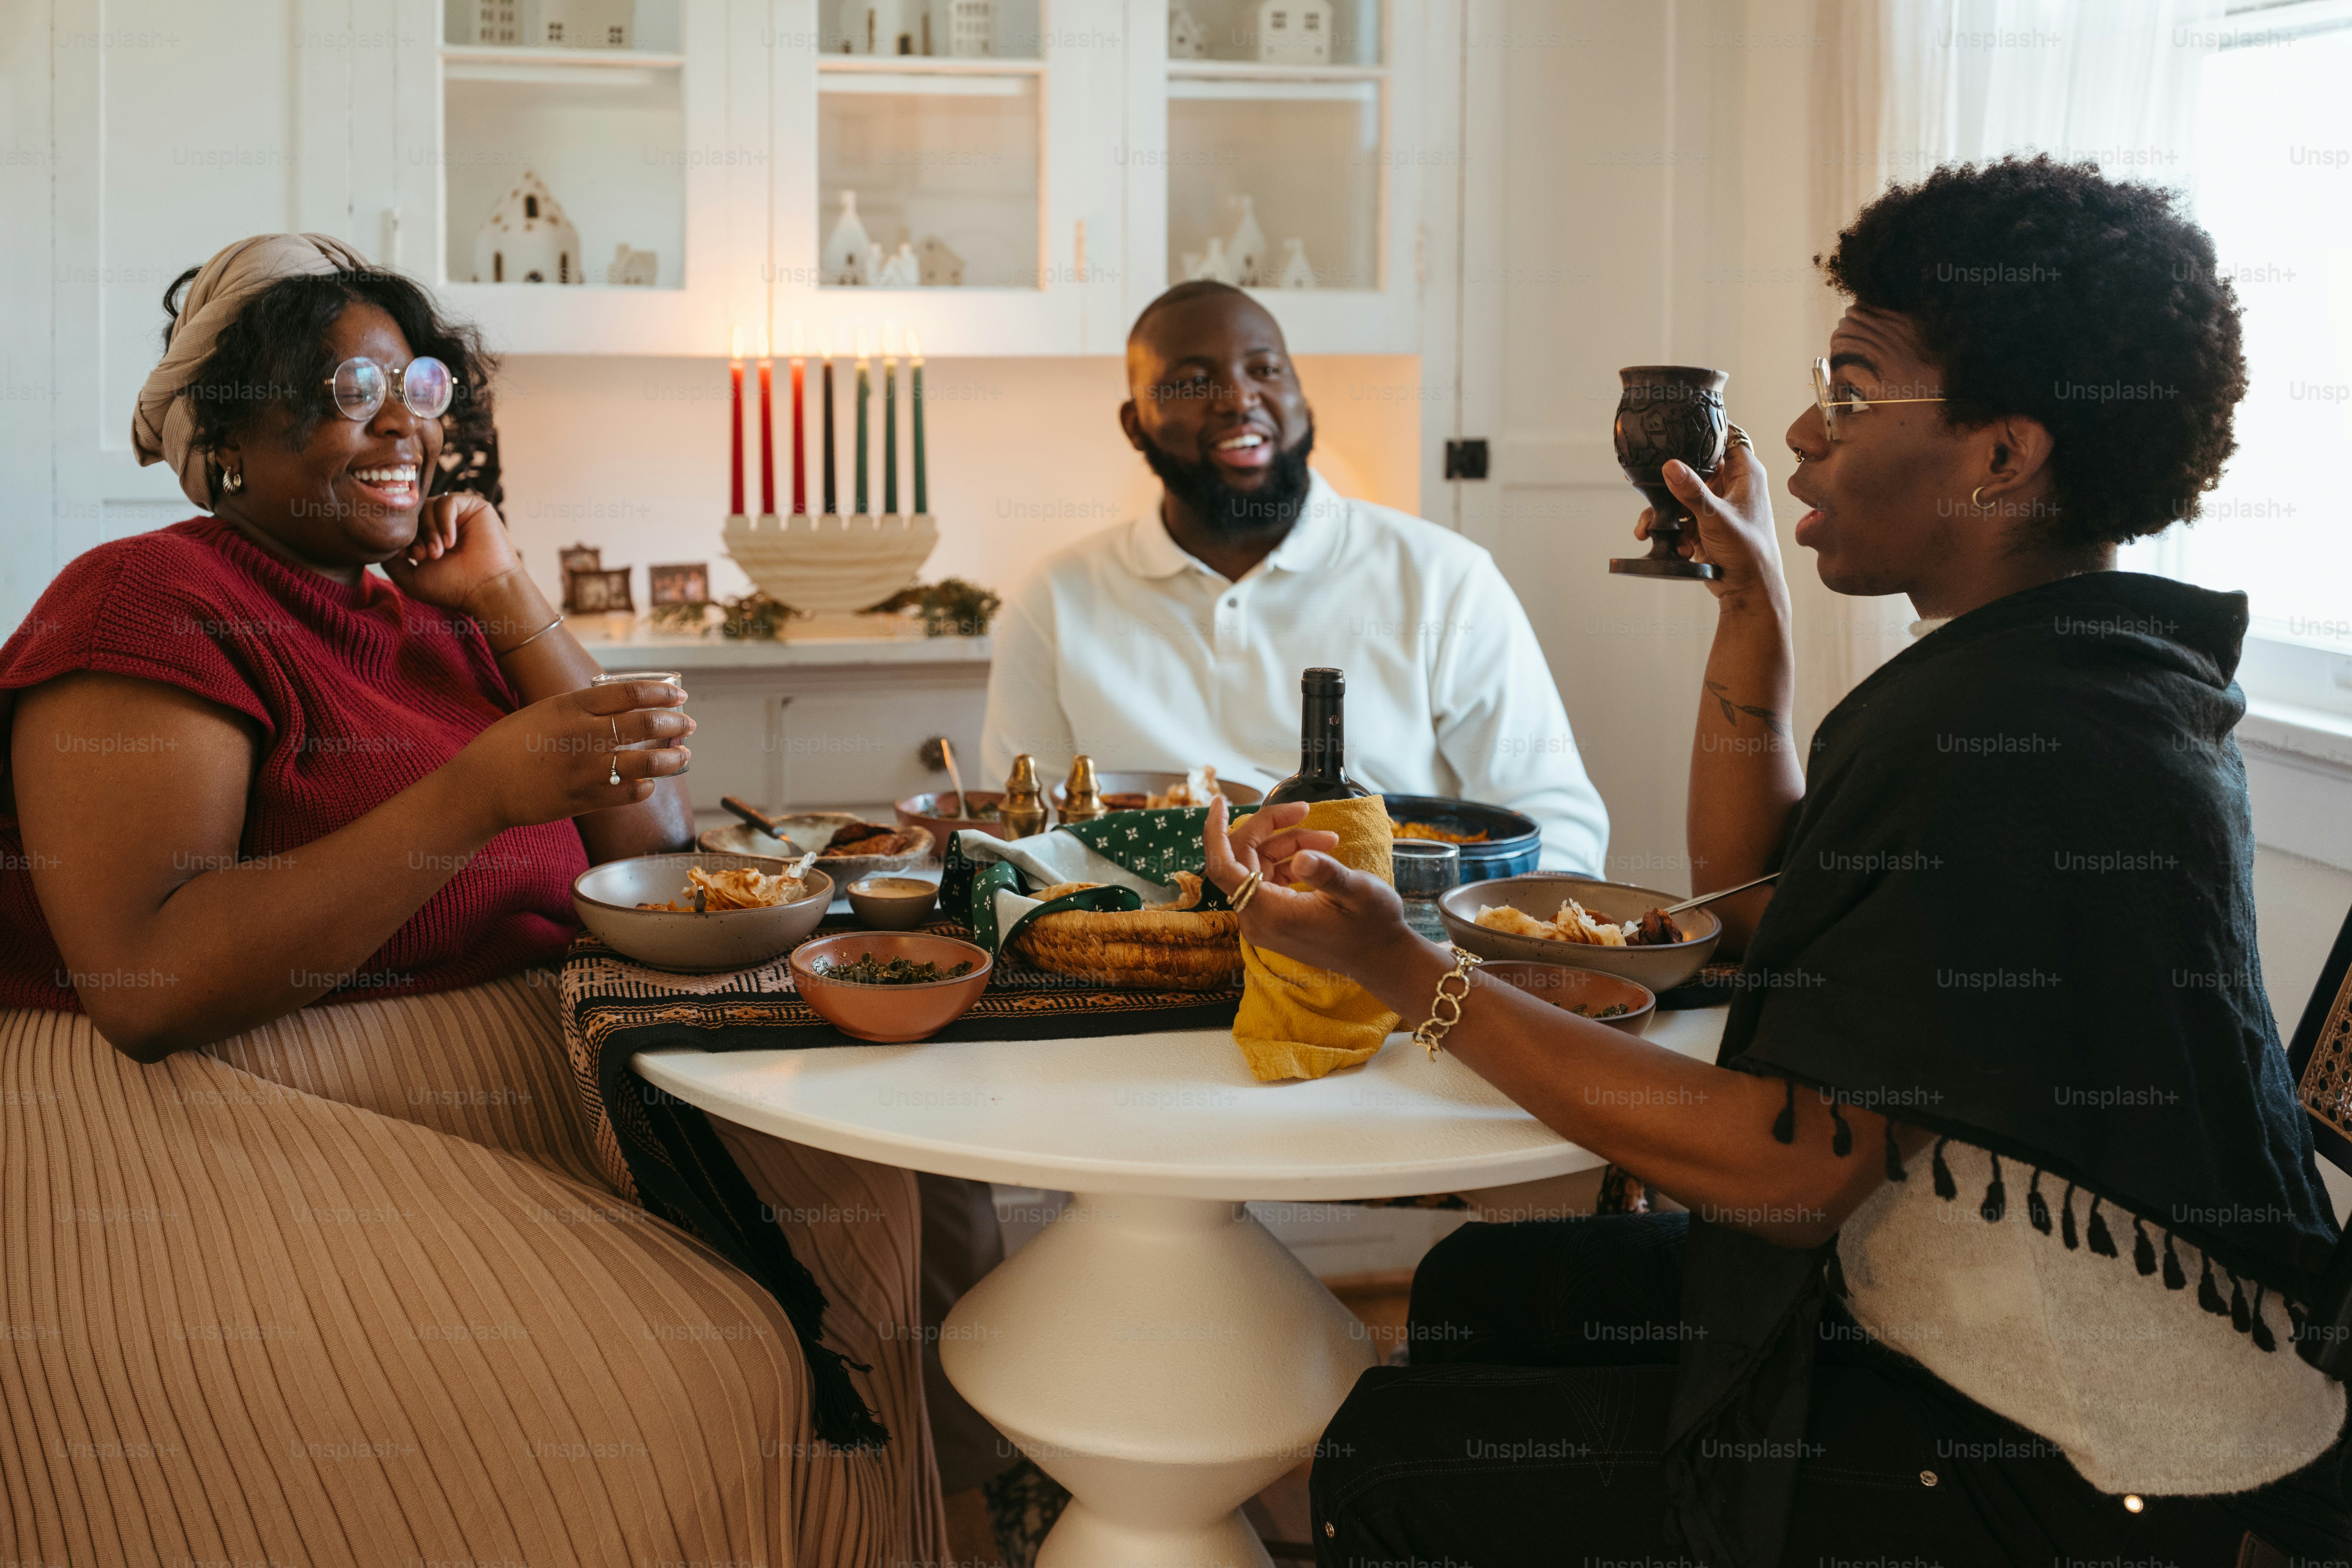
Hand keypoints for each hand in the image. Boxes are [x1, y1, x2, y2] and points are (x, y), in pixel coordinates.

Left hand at [380, 491, 522, 614]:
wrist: (486, 590)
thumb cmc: (451, 587)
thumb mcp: (409, 576)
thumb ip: (390, 559)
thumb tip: (381, 541)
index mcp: (429, 537)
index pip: (406, 524)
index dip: (404, 538)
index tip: (411, 558)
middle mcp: (442, 523)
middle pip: (415, 513)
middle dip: (415, 535)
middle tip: (426, 556)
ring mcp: (458, 514)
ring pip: (428, 505)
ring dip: (430, 530)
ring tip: (439, 552)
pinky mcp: (474, 506)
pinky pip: (447, 502)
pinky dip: (444, 522)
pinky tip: (451, 542)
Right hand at [448, 680, 692, 833]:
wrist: (481, 786)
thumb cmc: (510, 744)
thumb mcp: (544, 711)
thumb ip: (582, 708)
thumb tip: (623, 705)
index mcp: (571, 706)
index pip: (630, 693)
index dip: (662, 693)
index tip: (680, 695)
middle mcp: (583, 735)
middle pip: (645, 723)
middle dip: (675, 723)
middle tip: (688, 725)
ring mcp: (585, 769)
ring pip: (646, 761)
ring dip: (672, 758)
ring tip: (684, 756)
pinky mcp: (584, 799)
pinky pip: (629, 792)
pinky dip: (645, 787)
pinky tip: (650, 783)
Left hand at [1202, 797, 1417, 982]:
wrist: (1380, 957)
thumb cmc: (1373, 926)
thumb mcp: (1359, 893)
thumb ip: (1328, 873)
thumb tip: (1301, 858)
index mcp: (1268, 912)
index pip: (1222, 868)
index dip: (1215, 831)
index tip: (1218, 801)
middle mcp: (1257, 918)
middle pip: (1242, 859)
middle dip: (1271, 829)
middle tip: (1305, 810)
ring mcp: (1264, 920)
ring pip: (1258, 866)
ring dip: (1288, 844)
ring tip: (1329, 839)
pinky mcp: (1275, 918)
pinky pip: (1269, 879)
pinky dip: (1289, 860)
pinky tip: (1317, 853)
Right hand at [1633, 442, 1785, 607]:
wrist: (1748, 590)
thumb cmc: (1747, 552)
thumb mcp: (1715, 517)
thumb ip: (1691, 490)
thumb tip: (1670, 465)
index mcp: (1746, 474)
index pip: (1726, 437)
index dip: (1704, 432)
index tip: (1678, 430)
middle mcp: (1734, 485)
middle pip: (1697, 467)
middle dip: (1672, 482)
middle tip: (1649, 484)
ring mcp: (1720, 505)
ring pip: (1685, 495)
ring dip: (1669, 513)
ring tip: (1653, 528)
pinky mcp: (1708, 524)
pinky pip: (1684, 518)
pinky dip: (1675, 530)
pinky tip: (1675, 545)